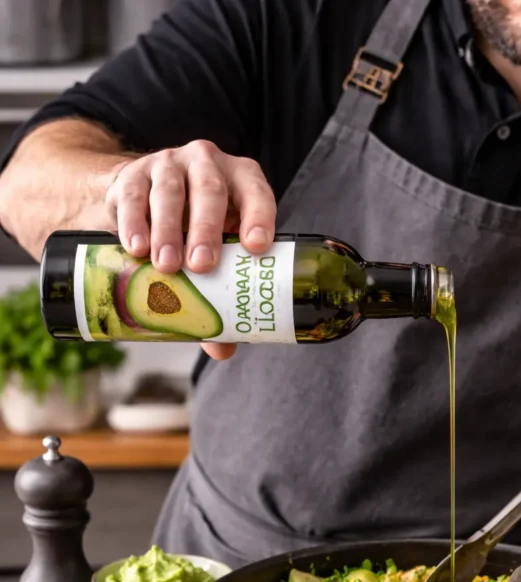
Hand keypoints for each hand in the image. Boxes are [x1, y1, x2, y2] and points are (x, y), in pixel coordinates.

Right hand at [105, 140, 276, 359]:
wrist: (138, 199)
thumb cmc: (190, 229)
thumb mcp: (210, 254)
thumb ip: (219, 295)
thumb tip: (224, 347)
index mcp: (240, 181)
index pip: (256, 192)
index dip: (259, 217)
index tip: (255, 248)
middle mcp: (206, 165)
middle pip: (210, 190)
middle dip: (206, 229)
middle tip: (202, 266)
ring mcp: (168, 164)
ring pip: (170, 192)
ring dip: (168, 230)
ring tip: (165, 266)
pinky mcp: (132, 174)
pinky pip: (133, 195)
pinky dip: (133, 223)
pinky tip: (135, 248)